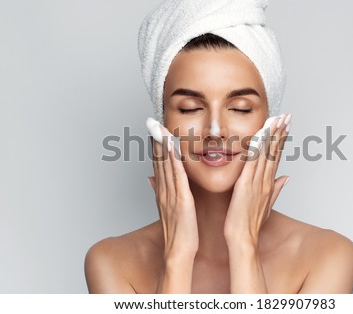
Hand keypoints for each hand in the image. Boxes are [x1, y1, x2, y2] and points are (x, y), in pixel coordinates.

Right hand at [148, 129, 198, 259]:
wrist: (179, 252)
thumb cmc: (178, 232)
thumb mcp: (167, 209)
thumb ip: (160, 192)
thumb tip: (150, 178)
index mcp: (162, 192)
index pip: (157, 165)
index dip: (154, 148)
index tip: (153, 132)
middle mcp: (163, 190)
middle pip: (158, 161)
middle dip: (154, 141)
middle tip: (151, 122)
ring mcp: (170, 194)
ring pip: (165, 165)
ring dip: (161, 145)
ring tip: (157, 127)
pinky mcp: (181, 198)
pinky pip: (176, 174)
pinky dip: (173, 159)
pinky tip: (171, 145)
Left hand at [224, 114, 290, 245]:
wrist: (243, 239)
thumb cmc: (251, 223)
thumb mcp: (266, 205)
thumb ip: (276, 189)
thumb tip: (286, 177)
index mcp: (268, 184)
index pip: (277, 157)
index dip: (282, 140)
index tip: (286, 125)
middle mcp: (265, 181)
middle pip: (274, 152)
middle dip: (281, 132)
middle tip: (287, 115)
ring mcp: (257, 183)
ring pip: (266, 155)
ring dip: (272, 136)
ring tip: (277, 119)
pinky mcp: (245, 185)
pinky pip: (252, 164)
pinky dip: (256, 149)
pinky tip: (259, 136)